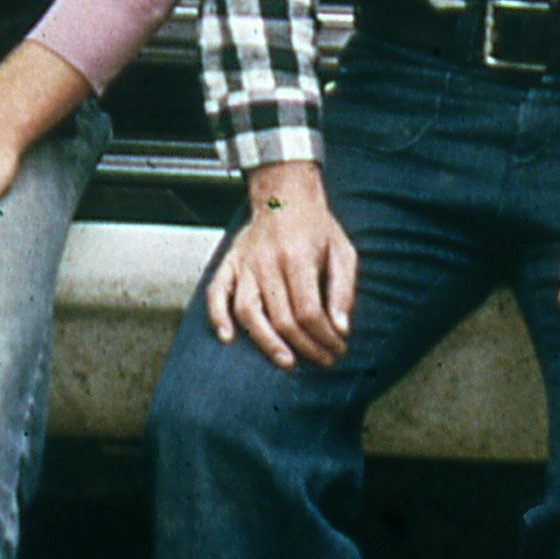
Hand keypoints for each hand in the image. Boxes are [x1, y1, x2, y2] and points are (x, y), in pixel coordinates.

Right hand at [208, 160, 355, 368]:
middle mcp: (267, 262)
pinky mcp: (229, 263)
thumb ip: (343, 290)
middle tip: (322, 360)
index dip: (324, 336)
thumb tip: (341, 328)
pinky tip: (227, 338)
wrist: (284, 196)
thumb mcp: (343, 252)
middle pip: (282, 317)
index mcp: (298, 257)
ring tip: (286, 361)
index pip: (308, 310)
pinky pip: (216, 293)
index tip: (338, 348)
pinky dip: (217, 316)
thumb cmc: (317, 228)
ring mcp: (244, 264)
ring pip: (248, 311)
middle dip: (305, 346)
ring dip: (266, 342)